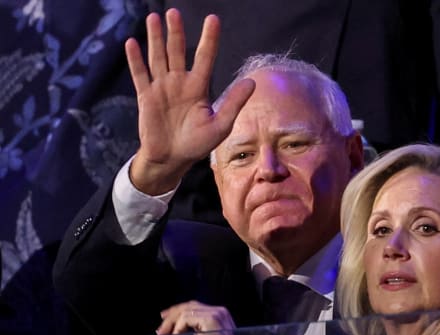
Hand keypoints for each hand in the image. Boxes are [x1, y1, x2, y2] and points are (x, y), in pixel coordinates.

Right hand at [125, 8, 254, 194]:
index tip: (213, 19)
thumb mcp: (220, 126)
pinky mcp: (146, 98)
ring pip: (158, 58)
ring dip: (155, 38)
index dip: (209, 39)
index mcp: (198, 88)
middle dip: (176, 32)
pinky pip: (140, 75)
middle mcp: (179, 83)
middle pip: (177, 52)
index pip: (205, 58)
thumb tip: (251, 82)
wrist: (172, 160)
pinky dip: (135, 60)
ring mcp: (162, 88)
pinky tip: (132, 42)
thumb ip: (234, 103)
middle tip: (174, 12)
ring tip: (154, 17)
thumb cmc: (197, 144)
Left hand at [157, 300, 246, 334]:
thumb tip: (180, 327)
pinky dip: (176, 329)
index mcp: (220, 313)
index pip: (194, 306)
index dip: (178, 311)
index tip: (164, 319)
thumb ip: (198, 330)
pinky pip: (186, 319)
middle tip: (160, 330)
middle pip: (189, 306)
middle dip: (171, 316)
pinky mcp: (210, 319)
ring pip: (185, 311)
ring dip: (171, 325)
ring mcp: (215, 313)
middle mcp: (219, 310)